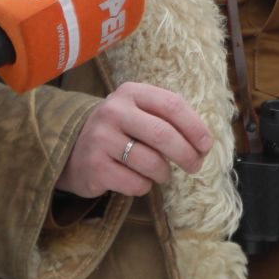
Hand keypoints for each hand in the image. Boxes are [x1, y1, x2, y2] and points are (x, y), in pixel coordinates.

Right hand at [56, 83, 214, 198]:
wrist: (72, 147)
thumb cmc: (120, 130)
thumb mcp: (139, 112)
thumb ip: (167, 119)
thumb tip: (203, 142)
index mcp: (131, 92)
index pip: (172, 105)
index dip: (195, 127)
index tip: (206, 145)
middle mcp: (114, 111)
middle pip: (163, 134)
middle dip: (187, 154)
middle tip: (195, 166)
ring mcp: (101, 139)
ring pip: (151, 162)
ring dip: (164, 173)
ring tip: (161, 173)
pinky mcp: (95, 166)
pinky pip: (135, 183)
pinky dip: (144, 186)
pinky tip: (138, 179)